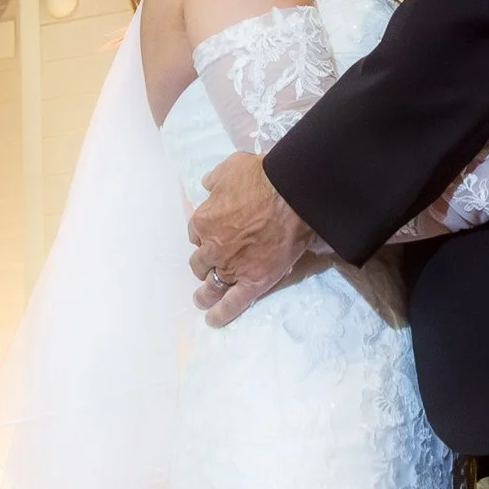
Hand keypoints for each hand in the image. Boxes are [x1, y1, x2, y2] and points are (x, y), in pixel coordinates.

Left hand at [186, 151, 312, 325]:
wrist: (291, 195)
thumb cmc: (262, 178)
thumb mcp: (230, 168)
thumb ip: (215, 180)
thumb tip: (209, 185)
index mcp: (204, 220)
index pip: (197, 232)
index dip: (205, 234)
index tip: (213, 234)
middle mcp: (212, 247)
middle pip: (201, 261)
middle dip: (204, 262)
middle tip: (211, 263)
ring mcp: (232, 267)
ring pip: (211, 285)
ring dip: (205, 292)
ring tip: (202, 299)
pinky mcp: (253, 281)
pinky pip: (233, 303)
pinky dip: (222, 314)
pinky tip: (213, 320)